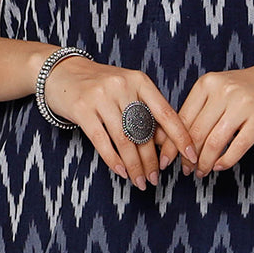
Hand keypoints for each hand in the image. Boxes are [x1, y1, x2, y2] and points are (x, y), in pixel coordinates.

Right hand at [43, 56, 198, 189]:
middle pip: (144, 131)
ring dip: (135, 166)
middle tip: (156, 179)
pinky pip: (102, 141)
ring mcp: (102, 96)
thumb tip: (165, 143)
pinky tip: (121, 172)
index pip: (166, 113)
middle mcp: (123, 86)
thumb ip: (144, 110)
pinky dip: (114, 161)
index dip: (180, 137)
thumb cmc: (100, 84)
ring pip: (125, 140)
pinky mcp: (82, 109)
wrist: (62, 71)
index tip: (191, 156)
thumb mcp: (127, 89)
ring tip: (140, 182)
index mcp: (139, 81)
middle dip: (152, 161)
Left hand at [155, 57, 253, 177]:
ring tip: (202, 172)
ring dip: (205, 163)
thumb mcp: (220, 89)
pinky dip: (225, 161)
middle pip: (196, 132)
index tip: (167, 159)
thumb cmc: (247, 88)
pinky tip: (219, 166)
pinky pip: (237, 147)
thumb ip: (200, 108)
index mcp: (207, 83)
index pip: (182, 118)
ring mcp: (242, 104)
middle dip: (187, 157)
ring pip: (214, 143)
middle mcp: (222, 91)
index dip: (172, 143)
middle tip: (186, 170)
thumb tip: (173, 138)